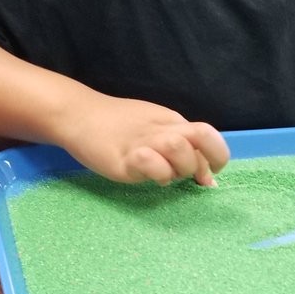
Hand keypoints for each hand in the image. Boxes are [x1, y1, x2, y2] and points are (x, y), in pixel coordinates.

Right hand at [62, 91, 229, 185]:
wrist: (78, 114)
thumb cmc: (117, 125)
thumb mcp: (155, 129)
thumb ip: (182, 149)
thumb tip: (209, 179)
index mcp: (172, 122)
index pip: (209, 134)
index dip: (216, 156)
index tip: (206, 175)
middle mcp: (162, 129)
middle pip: (201, 138)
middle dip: (202, 163)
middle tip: (186, 176)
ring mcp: (142, 142)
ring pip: (178, 147)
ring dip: (179, 167)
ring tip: (163, 174)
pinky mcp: (123, 157)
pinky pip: (148, 161)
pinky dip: (155, 171)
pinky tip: (146, 175)